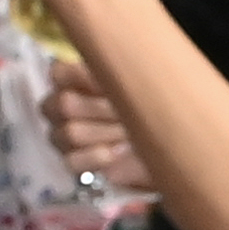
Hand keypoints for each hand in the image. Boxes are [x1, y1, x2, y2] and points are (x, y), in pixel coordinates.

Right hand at [48, 74, 152, 197]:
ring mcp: (63, 134)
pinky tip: (120, 150)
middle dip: (103, 109)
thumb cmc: (154, 107)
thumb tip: (119, 68)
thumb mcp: (145, 83)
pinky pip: (71, 160)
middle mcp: (62, 106)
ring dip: (106, 133)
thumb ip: (125, 74)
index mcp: (72, 80)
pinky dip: (97, 156)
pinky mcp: (73, 161)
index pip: (59, 74)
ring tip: (131, 133)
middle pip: (65, 104)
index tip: (115, 84)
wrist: (168, 146)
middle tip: (132, 112)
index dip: (85, 78)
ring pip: (70, 133)